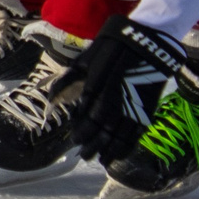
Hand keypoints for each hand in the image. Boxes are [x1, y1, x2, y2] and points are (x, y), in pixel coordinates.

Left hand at [65, 16, 186, 161]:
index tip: (75, 140)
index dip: (80, 131)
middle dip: (91, 145)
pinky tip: (118, 154)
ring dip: (107, 150)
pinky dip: (126, 146)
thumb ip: (68, 80)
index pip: (86, 118)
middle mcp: (113, 102)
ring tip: (99, 158)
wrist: (148, 40)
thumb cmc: (113, 46)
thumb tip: (50, 99)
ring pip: (117, 136)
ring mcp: (131, 107)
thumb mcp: (86, 59)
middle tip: (84, 155)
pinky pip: (135, 134)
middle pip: (100, 131)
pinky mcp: (147, 109)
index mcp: (96, 89)